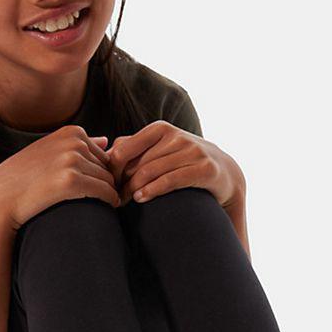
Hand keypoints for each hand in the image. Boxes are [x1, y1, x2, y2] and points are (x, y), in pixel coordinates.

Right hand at [0, 126, 116, 230]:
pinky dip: (110, 202)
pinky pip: (106, 192)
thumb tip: (106, 139)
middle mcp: (74, 142)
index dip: (100, 174)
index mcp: (72, 132)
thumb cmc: (25, 178)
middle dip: (106, 184)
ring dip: (109, 195)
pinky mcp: (71, 180)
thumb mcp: (50, 152)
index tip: (90, 189)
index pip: (105, 155)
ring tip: (98, 206)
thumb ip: (78, 145)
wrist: (0, 197)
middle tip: (96, 201)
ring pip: (109, 181)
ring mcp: (72, 159)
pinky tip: (105, 209)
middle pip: (109, 167)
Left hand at [104, 120, 244, 213]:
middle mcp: (176, 136)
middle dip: (122, 183)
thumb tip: (106, 151)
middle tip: (114, 199)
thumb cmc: (184, 162)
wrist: (225, 173)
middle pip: (137, 164)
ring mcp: (192, 151)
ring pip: (152, 171)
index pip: (124, 149)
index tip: (107, 185)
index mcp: (160, 129)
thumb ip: (135, 147)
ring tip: (125, 201)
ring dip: (134, 189)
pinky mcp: (204, 168)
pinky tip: (141, 199)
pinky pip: (171, 179)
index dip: (111, 169)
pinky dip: (153, 190)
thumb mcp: (161, 150)